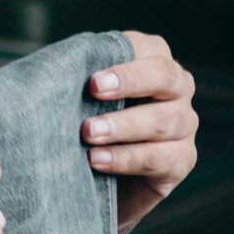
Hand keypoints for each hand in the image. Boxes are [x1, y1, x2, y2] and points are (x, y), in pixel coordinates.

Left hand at [83, 30, 198, 233]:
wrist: (89, 183)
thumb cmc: (79, 128)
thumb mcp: (76, 100)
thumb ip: (73, 78)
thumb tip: (50, 67)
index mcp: (151, 64)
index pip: (149, 50)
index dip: (124, 64)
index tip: (92, 81)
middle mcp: (176, 91)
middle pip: (166, 77)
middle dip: (130, 82)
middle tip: (93, 93)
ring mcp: (183, 126)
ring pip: (164, 120)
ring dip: (124, 126)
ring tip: (88, 135)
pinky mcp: (180, 161)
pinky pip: (162, 157)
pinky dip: (127, 158)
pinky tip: (98, 161)